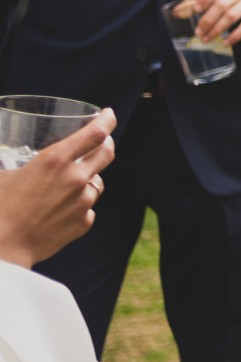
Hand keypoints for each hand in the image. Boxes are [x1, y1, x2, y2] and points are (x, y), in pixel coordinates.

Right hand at [0, 110, 115, 266]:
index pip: (95, 133)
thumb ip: (10, 160)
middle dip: (107, 143)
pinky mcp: (84, 222)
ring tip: (71, 182)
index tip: (109, 114)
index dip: (106, 120)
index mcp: (55, 160)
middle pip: (106, 154)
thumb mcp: (2, 175)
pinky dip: (79, 205)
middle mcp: (76, 178)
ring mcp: (83, 202)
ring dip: (88, 178)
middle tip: (103, 140)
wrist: (2, 248)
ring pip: (97, 183)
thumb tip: (6, 152)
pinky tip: (61, 209)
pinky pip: (88, 207)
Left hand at [192, 0, 240, 43]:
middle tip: (198, 33)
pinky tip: (226, 42)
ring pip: (232, 16)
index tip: (196, 10)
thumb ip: (203, 0)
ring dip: (217, 29)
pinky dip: (235, 36)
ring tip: (207, 39)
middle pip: (221, 5)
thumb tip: (178, 11)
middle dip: (207, 20)